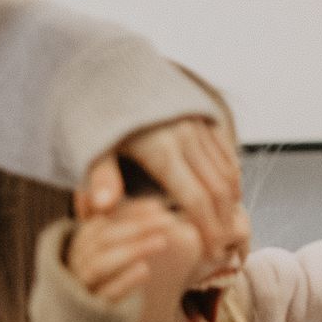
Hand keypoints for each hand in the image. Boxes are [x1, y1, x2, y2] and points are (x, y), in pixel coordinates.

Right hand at [62, 202, 181, 308]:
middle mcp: (77, 260)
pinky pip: (105, 293)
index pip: (105, 219)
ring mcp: (81, 284)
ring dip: (134, 249)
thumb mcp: (113, 249)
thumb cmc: (107, 278)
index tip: (158, 206)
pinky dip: (125, 280)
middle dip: (138, 226)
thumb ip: (126, 227)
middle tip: (168, 220)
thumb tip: (156, 205)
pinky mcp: (90, 309)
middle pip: (105, 238)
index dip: (132, 211)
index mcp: (81, 240)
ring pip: (102, 263)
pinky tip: (146, 270)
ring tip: (162, 242)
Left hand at [81, 115, 248, 272]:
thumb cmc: (95, 112)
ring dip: (231, 202)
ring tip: (228, 228)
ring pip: (226, 170)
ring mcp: (197, 124)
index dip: (208, 229)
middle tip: (224, 249)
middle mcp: (186, 136)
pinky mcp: (202, 115)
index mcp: (161, 150)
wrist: (107, 69)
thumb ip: (101, 177)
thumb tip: (102, 208)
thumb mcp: (90, 145)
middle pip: (217, 188)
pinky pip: (225, 150)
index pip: (195, 198)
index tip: (212, 253)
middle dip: (223, 222)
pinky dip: (231, 176)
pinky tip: (229, 195)